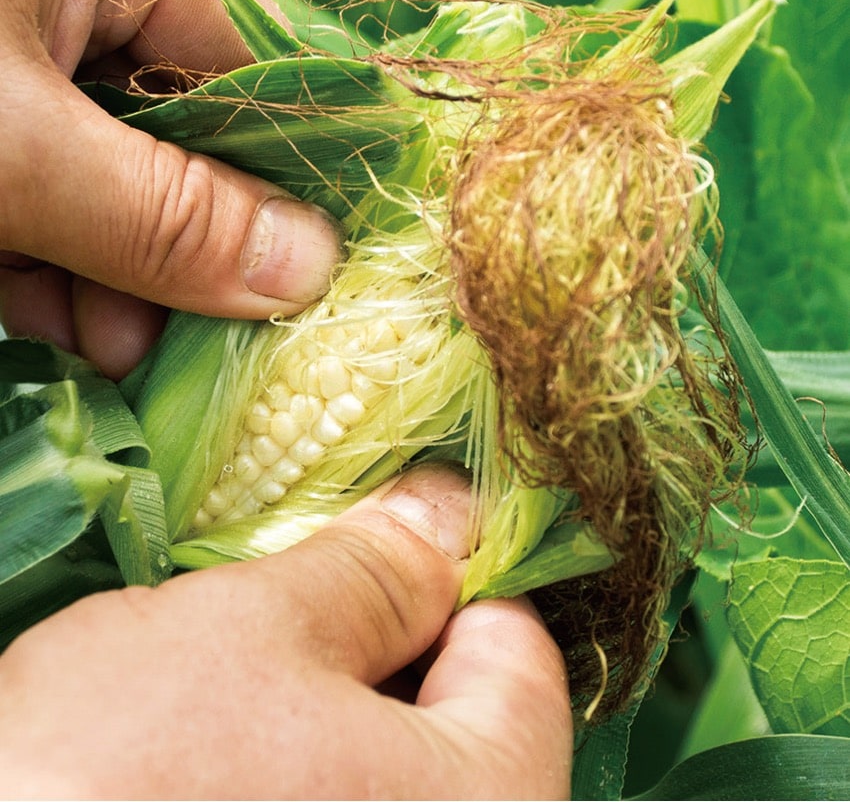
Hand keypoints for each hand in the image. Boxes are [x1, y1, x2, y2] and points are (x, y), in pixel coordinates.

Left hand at [0, 0, 341, 379]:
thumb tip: (310, 269)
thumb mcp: (6, 153)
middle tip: (211, 340)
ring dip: (123, 274)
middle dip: (201, 239)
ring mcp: (6, 49)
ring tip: (114, 351)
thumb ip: (165, 214)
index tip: (333, 272)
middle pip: (191, 125)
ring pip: (119, 176)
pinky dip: (54, 270)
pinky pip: (47, 196)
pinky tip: (55, 325)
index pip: (265, 50)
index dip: (307, 165)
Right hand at [0, 466, 571, 798]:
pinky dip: (295, 754)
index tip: (393, 525)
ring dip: (329, 691)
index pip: (522, 654)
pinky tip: (224, 733)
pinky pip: (332, 794)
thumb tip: (453, 510)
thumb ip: (377, 568)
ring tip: (249, 661)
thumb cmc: (119, 774)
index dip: (456, 568)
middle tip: (300, 581)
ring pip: (387, 757)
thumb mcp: (257, 632)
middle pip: (457, 711)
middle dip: (385, 629)